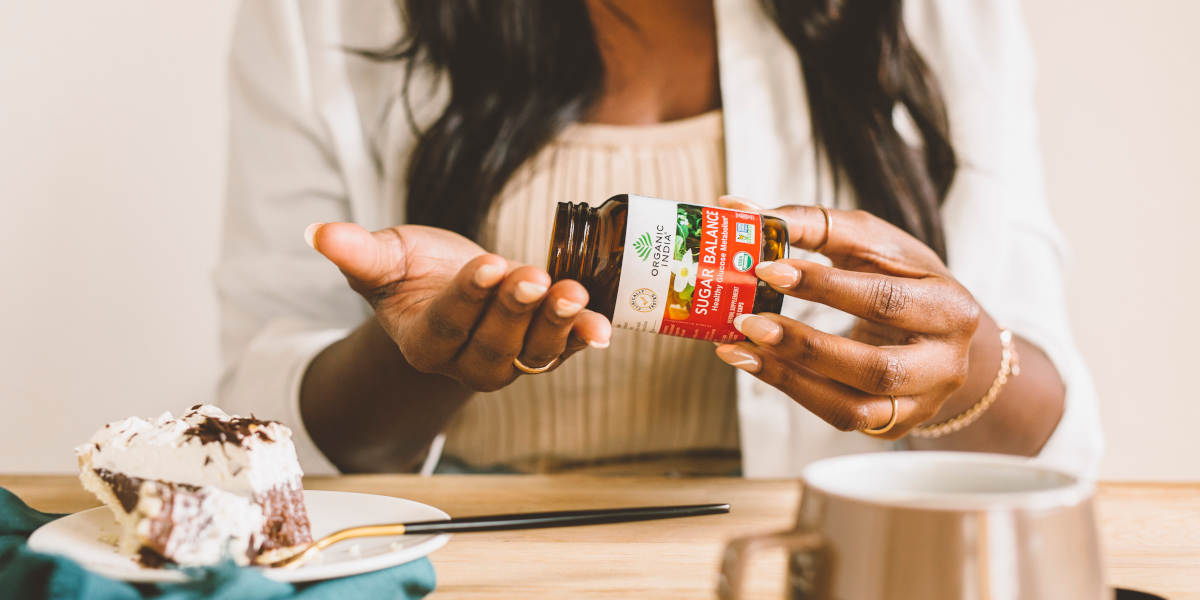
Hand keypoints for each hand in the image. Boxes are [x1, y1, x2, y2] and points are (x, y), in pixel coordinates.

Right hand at [306, 222, 611, 391]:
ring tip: (573, 295)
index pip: (447, 322)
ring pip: (532, 351)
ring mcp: (508, 361)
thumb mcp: (385, 259)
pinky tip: (602, 326)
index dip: (468, 296)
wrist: (447, 290)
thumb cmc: (412, 274)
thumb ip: (359, 253)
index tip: (487, 265)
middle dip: (515, 308)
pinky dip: (583, 337)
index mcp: (424, 343)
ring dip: (556, 324)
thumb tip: (318, 234)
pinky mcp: (540, 351)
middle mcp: (467, 362)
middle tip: (530, 275)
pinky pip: (564, 349)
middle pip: (493, 340)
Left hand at [713, 197, 981, 438]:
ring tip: (738, 349)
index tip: (766, 269)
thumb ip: (812, 226)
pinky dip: (793, 392)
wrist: (943, 334)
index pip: (885, 301)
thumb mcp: (873, 244)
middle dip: (805, 346)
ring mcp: (920, 405)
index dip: (825, 287)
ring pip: (854, 409)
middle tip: (748, 320)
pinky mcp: (892, 427)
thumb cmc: (903, 279)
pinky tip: (756, 365)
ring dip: (789, 379)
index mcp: (950, 309)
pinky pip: (839, 417)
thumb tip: (738, 208)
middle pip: (875, 369)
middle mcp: (944, 366)